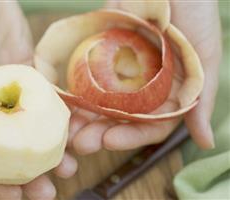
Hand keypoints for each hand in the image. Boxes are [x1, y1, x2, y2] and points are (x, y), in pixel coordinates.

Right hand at [0, 2, 76, 198]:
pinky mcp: (34, 74)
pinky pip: (52, 98)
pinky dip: (64, 115)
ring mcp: (16, 92)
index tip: (16, 197)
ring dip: (54, 148)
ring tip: (71, 167)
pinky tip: (79, 129)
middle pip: (13, 149)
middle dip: (31, 172)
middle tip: (49, 191)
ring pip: (37, 128)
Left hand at [68, 0, 220, 154]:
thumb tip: (206, 142)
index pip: (148, 126)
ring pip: (100, 101)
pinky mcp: (103, 54)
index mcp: (167, 94)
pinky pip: (87, 74)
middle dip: (99, 132)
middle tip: (80, 143)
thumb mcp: (204, 57)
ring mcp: (121, 72)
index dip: (130, 136)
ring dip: (83, 116)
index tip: (110, 141)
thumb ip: (201, 99)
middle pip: (119, 118)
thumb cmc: (196, 14)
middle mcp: (142, 88)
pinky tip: (62, 99)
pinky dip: (75, 88)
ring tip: (66, 129)